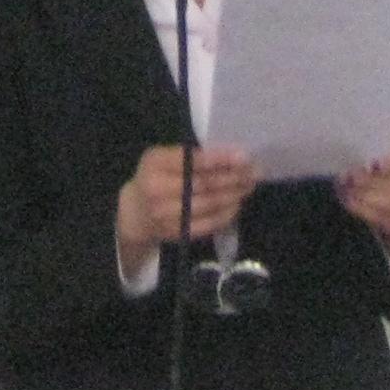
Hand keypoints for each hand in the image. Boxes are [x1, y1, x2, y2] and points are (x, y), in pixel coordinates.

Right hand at [116, 144, 259, 278]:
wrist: (135, 213)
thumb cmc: (154, 176)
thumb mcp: (162, 157)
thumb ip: (188, 155)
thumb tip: (229, 156)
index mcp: (155, 165)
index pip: (193, 162)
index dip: (221, 159)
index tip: (244, 156)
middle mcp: (158, 191)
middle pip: (204, 185)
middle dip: (233, 177)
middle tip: (254, 172)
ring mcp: (167, 216)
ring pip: (209, 205)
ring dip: (234, 195)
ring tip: (249, 185)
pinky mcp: (178, 234)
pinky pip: (208, 224)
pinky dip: (226, 214)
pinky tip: (237, 204)